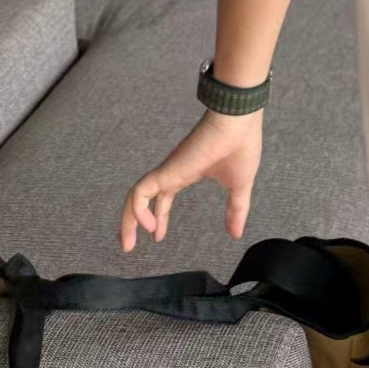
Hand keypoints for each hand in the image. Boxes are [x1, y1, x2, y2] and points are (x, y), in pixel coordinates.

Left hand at [119, 108, 262, 251]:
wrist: (237, 122)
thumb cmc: (240, 148)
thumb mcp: (239, 186)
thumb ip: (236, 209)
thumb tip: (236, 233)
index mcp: (187, 173)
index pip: (164, 197)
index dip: (159, 217)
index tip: (157, 235)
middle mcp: (173, 173)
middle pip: (143, 198)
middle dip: (132, 222)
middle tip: (128, 245)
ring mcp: (168, 171)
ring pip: (136, 196)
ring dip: (129, 220)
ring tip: (128, 244)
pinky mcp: (166, 170)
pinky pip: (140, 192)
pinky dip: (138, 211)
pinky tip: (151, 227)